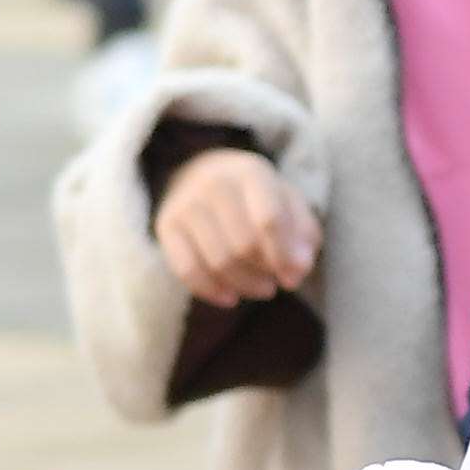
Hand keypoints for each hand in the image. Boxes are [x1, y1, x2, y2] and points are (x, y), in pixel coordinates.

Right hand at [153, 143, 318, 303]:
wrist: (203, 174)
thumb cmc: (257, 198)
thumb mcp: (289, 204)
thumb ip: (303, 236)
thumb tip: (297, 270)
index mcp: (251, 172)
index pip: (269, 221)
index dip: (284, 257)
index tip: (294, 277)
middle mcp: (214, 182)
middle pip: (243, 246)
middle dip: (265, 272)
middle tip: (276, 282)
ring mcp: (185, 203)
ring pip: (218, 262)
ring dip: (245, 285)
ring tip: (261, 288)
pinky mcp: (166, 225)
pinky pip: (187, 270)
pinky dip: (211, 290)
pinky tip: (230, 297)